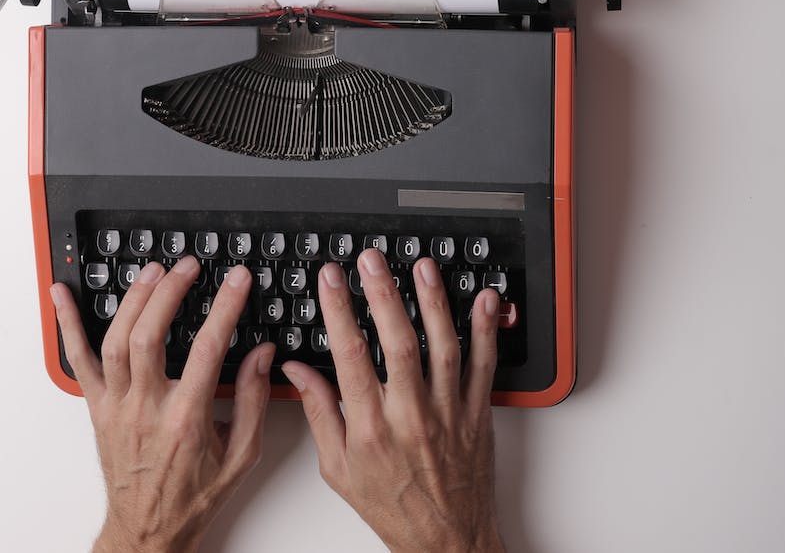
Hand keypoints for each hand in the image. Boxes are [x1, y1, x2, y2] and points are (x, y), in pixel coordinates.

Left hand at [51, 257, 275, 552]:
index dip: (225, 307)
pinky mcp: (96, 407)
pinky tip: (63, 293)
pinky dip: (68, 324)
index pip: (208, 348)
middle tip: (189, 266)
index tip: (237, 280)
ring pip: (116, 340)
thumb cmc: (192, 497)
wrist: (148, 533)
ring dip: (133, 299)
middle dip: (170, 291)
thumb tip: (262, 354)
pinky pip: (78, 360)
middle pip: (150, 335)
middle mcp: (146, 409)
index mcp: (185, 420)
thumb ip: (253, 401)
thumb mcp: (241, 456)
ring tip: (153, 271)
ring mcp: (116, 406)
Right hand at [281, 249, 504, 552]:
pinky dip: (488, 330)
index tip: (331, 278)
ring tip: (422, 267)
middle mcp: (411, 417)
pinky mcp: (478, 414)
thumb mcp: (338, 469)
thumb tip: (296, 370)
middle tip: (372, 259)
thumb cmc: (392, 506)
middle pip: (398, 343)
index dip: (338, 311)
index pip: (350, 356)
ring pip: (443, 347)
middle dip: (383, 294)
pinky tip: (485, 299)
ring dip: (433, 302)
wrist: (446, 542)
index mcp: (372, 429)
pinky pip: (485, 366)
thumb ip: (318, 412)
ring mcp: (448, 413)